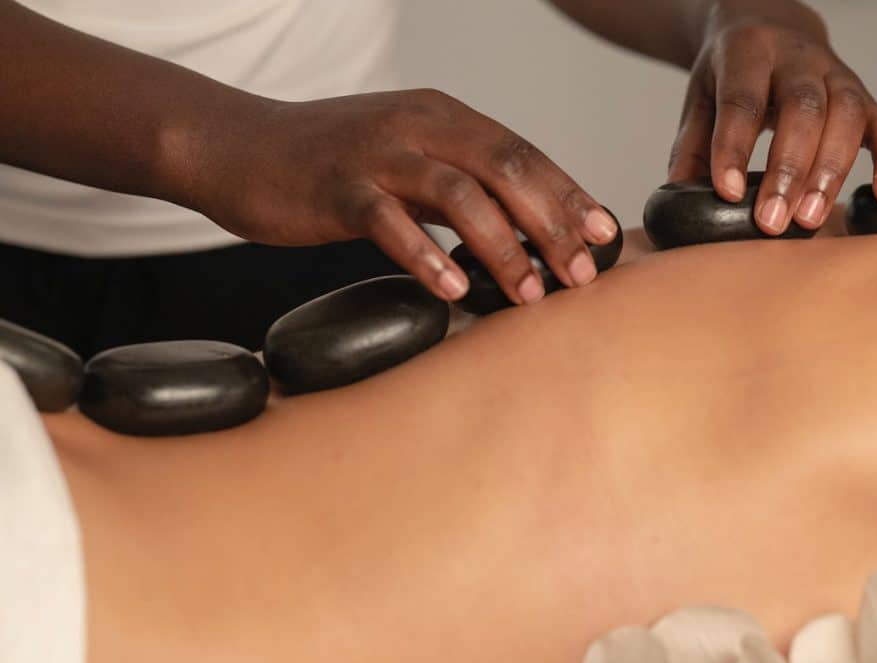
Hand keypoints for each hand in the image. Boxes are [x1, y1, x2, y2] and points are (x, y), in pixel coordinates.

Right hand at [186, 90, 618, 302]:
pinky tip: (452, 290)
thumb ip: (462, 189)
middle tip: (580, 276)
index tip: (605, 238)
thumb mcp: (408, 166)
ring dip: (502, 248)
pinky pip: (389, 220)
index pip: (525, 154)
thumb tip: (527, 234)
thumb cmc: (331, 167)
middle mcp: (419, 125)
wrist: (235, 147)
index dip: (569, 195)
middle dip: (552, 224)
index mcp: (444, 117)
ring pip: (459, 194)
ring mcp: (377, 153)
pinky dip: (426, 255)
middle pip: (507, 168)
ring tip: (529, 294)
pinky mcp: (336, 186)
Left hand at [667, 1, 876, 235]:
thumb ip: (691, 147)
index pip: (743, 98)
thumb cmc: (732, 73)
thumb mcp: (701, 97)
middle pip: (802, 108)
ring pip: (847, 114)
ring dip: (831, 171)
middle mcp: (798, 57)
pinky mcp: (865, 95)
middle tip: (772, 220)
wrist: (770, 26)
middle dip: (788, 168)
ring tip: (810, 219)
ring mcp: (837, 74)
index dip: (734, 147)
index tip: (728, 193)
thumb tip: (679, 200)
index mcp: (748, 50)